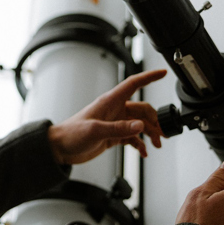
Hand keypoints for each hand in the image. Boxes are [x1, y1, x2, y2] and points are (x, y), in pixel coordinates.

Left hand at [47, 69, 166, 164]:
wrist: (60, 148)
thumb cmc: (71, 134)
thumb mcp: (95, 131)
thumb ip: (119, 129)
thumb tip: (140, 126)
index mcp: (110, 102)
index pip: (133, 84)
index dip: (149, 77)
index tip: (163, 73)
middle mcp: (115, 110)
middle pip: (142, 109)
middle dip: (155, 120)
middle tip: (162, 134)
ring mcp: (115, 123)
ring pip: (140, 124)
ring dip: (150, 133)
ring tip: (156, 144)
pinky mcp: (114, 135)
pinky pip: (133, 137)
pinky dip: (140, 143)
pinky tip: (144, 151)